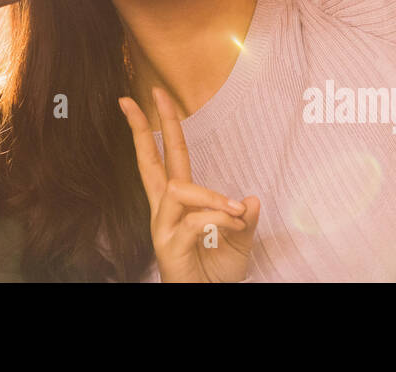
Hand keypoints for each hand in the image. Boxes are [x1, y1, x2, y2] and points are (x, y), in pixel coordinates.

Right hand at [118, 88, 259, 281]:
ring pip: (179, 189)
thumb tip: (252, 199)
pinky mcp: (169, 245)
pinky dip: (220, 219)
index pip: (164, 156)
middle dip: (145, 126)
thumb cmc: (214, 275)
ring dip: (212, 196)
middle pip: (148, 160)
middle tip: (144, 95)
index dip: (156, 126)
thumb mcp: (238, 242)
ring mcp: (162, 226)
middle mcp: (163, 209)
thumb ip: (243, 220)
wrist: (205, 301)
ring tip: (236, 213)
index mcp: (177, 202)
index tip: (147, 97)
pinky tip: (235, 225)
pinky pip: (195, 220)